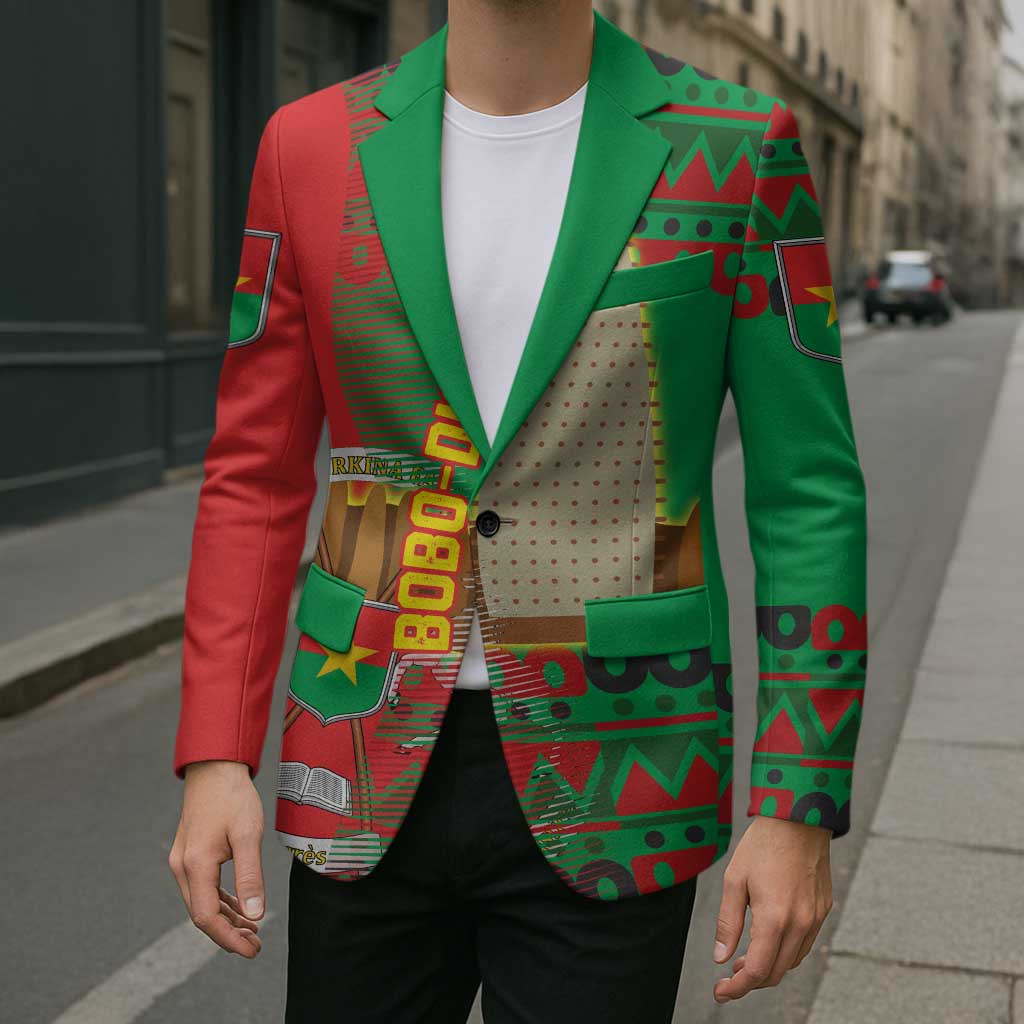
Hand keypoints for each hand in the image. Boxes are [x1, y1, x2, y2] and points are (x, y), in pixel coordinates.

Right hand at [168, 760, 265, 957]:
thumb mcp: (248, 835)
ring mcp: (182, 861)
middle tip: (256, 946)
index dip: (228, 939)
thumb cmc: (233, 798)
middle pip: (202, 914)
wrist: (215, 768)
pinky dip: (221, 902)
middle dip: (229, 934)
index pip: (206, 917)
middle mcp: (182, 867)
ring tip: (252, 931)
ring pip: (202, 902)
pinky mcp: (189, 854)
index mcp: (195, 865)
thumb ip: (250, 876)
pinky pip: (203, 887)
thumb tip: (255, 915)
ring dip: (226, 919)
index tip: (252, 950)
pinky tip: (239, 908)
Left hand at [712, 816, 834, 1002]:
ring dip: (769, 966)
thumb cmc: (762, 845)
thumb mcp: (734, 880)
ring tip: (745, 956)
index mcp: (775, 918)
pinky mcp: (823, 910)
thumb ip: (728, 923)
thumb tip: (721, 957)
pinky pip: (804, 944)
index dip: (737, 987)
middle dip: (751, 980)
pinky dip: (785, 952)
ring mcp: (815, 918)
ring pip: (792, 961)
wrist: (798, 819)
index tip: (721, 991)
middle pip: (776, 972)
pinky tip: (769, 939)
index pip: (757, 970)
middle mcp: (800, 924)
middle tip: (729, 974)